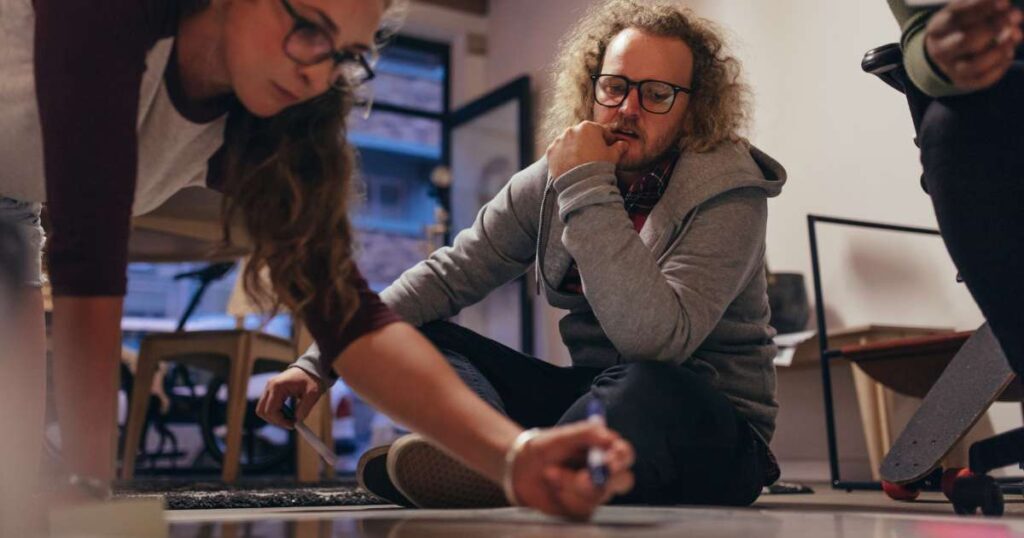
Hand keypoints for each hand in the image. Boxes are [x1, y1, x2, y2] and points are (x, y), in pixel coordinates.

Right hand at [256, 367, 322, 428]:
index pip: (270, 411)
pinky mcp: (271, 390)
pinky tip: (289, 412)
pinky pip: (268, 405)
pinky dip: (276, 411)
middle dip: (275, 420)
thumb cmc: (312, 378)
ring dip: (275, 417)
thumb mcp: (312, 394)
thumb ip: (304, 408)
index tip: (293, 425)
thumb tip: (297, 421)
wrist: (311, 367)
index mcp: (277, 386)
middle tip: (290, 423)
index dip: (280, 421)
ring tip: (291, 417)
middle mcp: (269, 386)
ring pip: (263, 409)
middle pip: (262, 411)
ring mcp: (269, 388)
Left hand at [511, 422, 634, 520]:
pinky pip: (583, 508)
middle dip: (603, 479)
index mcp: (605, 451)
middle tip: (583, 477)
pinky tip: (554, 488)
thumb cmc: (544, 448)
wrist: (521, 471)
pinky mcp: (583, 510)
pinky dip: (565, 496)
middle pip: (623, 480)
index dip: (622, 456)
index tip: (610, 457)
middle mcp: (606, 474)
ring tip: (550, 472)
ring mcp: (596, 494)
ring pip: (597, 495)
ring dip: (571, 483)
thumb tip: (609, 437)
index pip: (625, 454)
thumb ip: (586, 433)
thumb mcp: (562, 436)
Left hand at [546, 121, 628, 178]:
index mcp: (588, 127)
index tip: (609, 146)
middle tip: (593, 156)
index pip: (599, 131)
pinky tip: (570, 166)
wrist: (581, 184)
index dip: (606, 139)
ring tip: (580, 162)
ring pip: (569, 143)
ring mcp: (559, 140)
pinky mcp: (550, 152)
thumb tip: (624, 144)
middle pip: (582, 135)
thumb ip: (619, 147)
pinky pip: (558, 152)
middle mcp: (571, 130)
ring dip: (574, 149)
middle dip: (588, 143)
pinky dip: (563, 157)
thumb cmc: (599, 167)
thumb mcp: (613, 156)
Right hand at [925, 0, 1022, 91]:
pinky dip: (1001, 65)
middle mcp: (940, 51)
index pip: (956, 17)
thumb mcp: (964, 11)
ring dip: (1001, 49)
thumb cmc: (962, 25)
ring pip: (976, 64)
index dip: (981, 8)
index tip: (1005, 2)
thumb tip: (1007, 7)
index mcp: (936, 29)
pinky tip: (1009, 51)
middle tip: (1016, 16)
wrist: (946, 53)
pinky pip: (985, 79)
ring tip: (1016, 35)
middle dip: (994, 28)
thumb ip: (982, 6)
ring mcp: (950, 69)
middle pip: (966, 41)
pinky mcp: (963, 82)